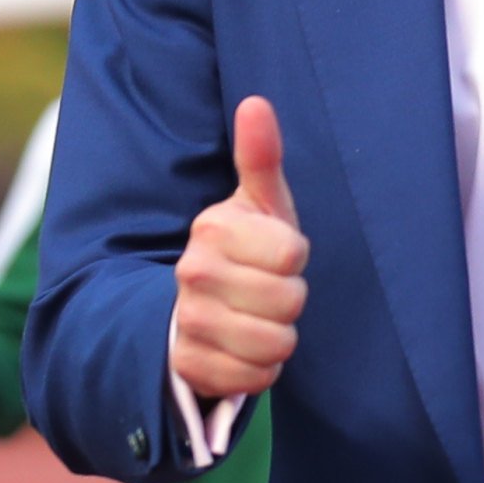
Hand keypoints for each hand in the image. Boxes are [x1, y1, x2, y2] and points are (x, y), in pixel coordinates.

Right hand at [170, 95, 308, 402]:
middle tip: (268, 290)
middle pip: (289, 300)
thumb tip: (256, 103)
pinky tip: (245, 350)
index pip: (293, 253)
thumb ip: (260, 157)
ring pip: (275, 343)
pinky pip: (256, 378)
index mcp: (212, 229)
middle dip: (290, 299)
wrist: (198, 309)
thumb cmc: (245, 251)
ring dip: (280, 337)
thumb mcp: (258, 204)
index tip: (276, 254)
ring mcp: (188, 321)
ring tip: (259, 320)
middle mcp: (192, 273)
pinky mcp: (190, 366)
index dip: (295, 257)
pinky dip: (262, 370)